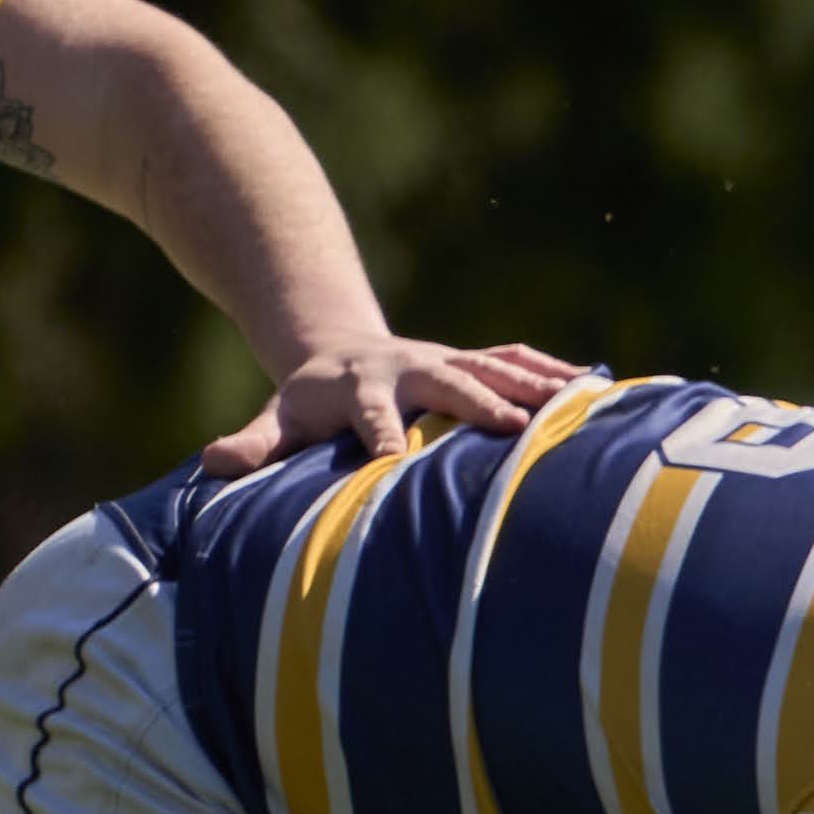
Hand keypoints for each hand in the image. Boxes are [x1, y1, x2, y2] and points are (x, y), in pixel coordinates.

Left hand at [200, 337, 586, 475]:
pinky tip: (601, 389)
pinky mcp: (476, 358)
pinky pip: (520, 361)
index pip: (371, 415)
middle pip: (448, 381)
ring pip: (495, 363)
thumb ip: (254, 444)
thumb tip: (212, 465)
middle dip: (481, 400)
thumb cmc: (312, 400)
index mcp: (360, 388)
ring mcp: (449, 358)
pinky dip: (558, 373)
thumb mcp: (277, 417)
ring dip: (535, 381)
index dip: (385, 435)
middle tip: (513, 425)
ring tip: (579, 399)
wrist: (341, 348)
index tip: (398, 462)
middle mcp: (411, 366)